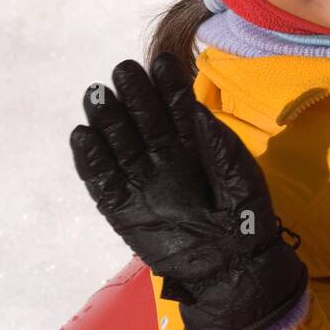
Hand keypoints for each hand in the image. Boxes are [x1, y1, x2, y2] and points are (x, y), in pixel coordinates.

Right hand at [69, 52, 307, 329]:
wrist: (235, 266)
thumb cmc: (246, 217)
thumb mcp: (239, 174)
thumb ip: (217, 143)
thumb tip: (194, 108)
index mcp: (192, 145)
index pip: (176, 108)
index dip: (168, 85)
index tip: (161, 62)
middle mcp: (163, 158)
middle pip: (142, 120)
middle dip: (134, 95)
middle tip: (123, 71)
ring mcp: (141, 182)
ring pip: (119, 144)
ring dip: (108, 119)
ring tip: (98, 94)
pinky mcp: (122, 209)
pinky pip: (102, 181)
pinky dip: (90, 159)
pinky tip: (83, 135)